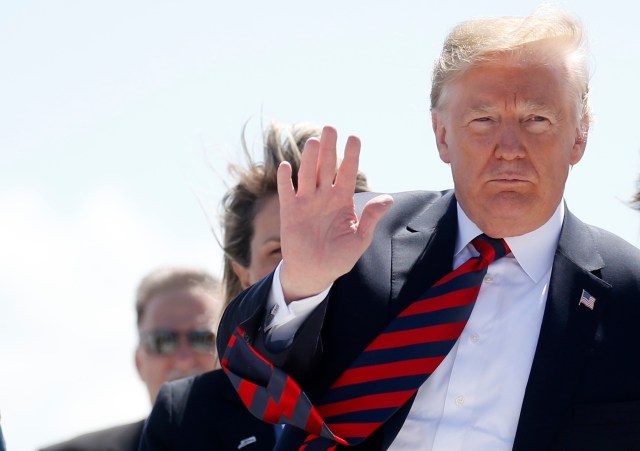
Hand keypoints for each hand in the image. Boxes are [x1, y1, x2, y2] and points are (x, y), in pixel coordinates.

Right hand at [277, 126, 392, 302]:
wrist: (314, 273)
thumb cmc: (339, 258)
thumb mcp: (360, 239)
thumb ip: (371, 218)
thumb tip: (388, 199)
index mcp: (342, 200)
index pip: (347, 172)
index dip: (351, 155)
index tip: (354, 137)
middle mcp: (324, 196)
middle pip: (326, 167)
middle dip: (330, 148)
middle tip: (331, 128)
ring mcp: (306, 202)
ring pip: (308, 174)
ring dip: (310, 159)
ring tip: (315, 142)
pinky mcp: (290, 212)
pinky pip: (287, 192)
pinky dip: (286, 179)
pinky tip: (287, 166)